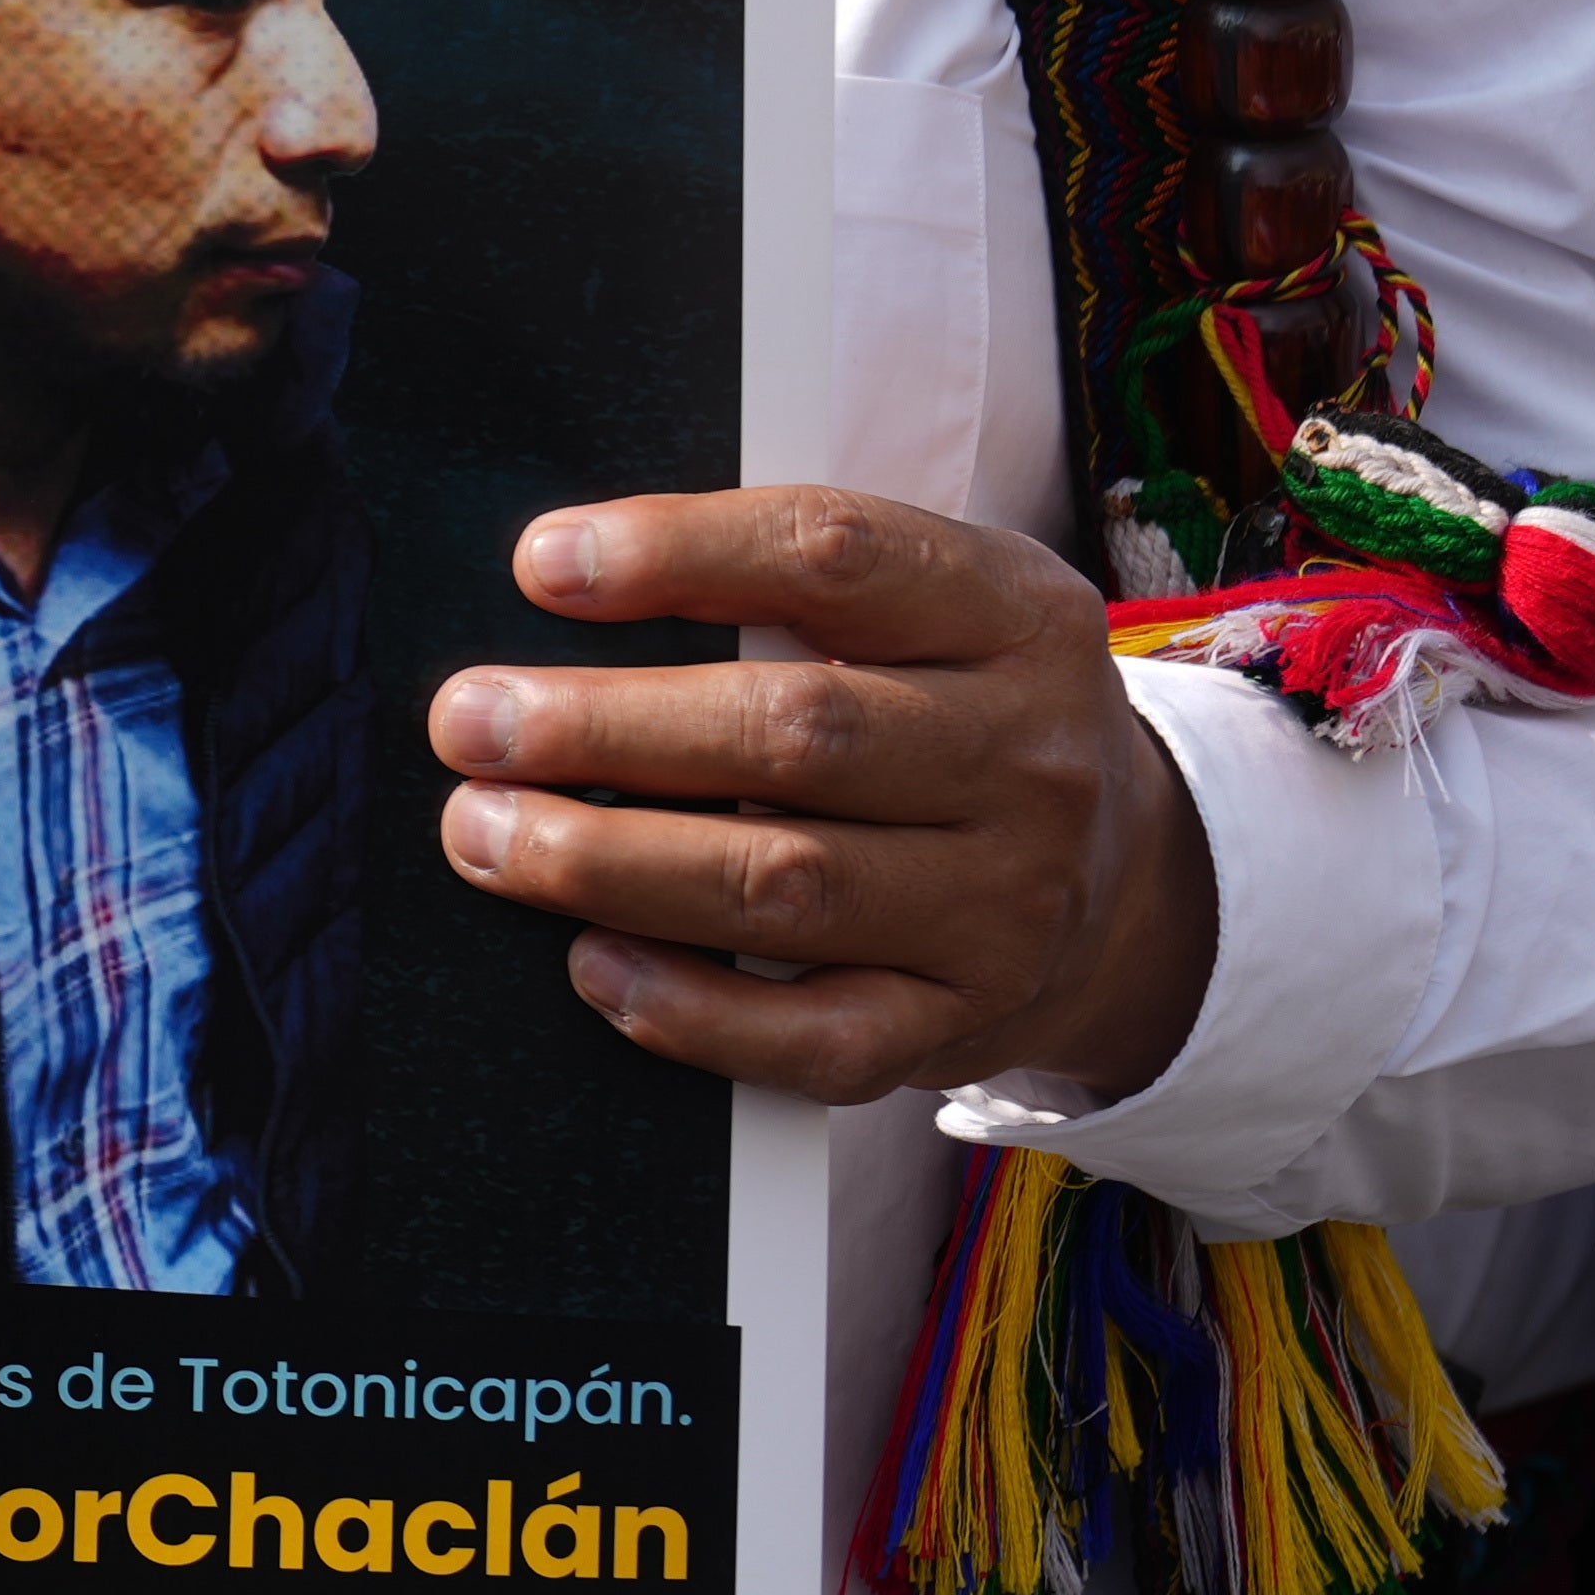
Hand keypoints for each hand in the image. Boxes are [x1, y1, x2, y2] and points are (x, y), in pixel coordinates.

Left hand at [426, 489, 1219, 1107]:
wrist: (1125, 883)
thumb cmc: (958, 712)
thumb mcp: (929, 609)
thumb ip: (786, 587)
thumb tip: (561, 581)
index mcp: (1014, 613)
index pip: (838, 557)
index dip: (678, 554)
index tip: (540, 565)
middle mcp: (1029, 758)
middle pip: (797, 734)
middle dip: (606, 727)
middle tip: (469, 721)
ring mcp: (1005, 904)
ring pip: (786, 886)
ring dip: (609, 862)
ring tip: (484, 833)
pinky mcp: (963, 1025)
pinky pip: (814, 1039)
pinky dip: (689, 1011)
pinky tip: (592, 966)